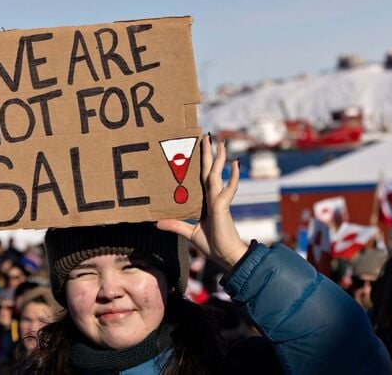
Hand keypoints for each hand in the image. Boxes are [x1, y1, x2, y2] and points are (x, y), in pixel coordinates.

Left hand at [157, 135, 247, 271]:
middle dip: (208, 154)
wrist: (225, 256)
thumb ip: (175, 225)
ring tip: (220, 143)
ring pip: (217, 175)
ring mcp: (219, 200)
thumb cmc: (212, 245)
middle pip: (209, 171)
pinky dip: (233, 177)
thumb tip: (157, 223)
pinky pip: (228, 188)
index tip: (198, 148)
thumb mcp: (189, 233)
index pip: (202, 178)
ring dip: (218, 158)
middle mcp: (213, 197)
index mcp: (206, 201)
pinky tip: (235, 163)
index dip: (201, 163)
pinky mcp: (223, 206)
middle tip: (207, 136)